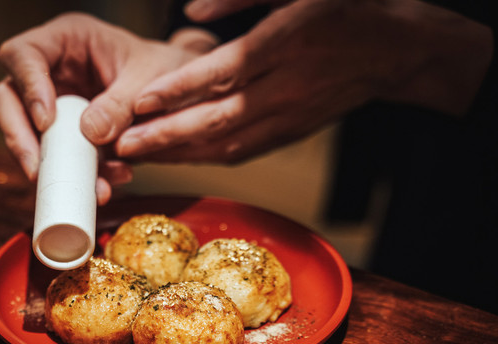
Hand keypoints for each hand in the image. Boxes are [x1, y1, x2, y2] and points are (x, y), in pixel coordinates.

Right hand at [0, 13, 204, 203]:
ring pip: (27, 137)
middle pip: (7, 100)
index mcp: (66, 40)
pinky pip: (58, 160)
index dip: (27, 87)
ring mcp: (54, 106)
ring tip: (92, 186)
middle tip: (37, 171)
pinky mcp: (66, 137)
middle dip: (19, 138)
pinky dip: (80, 177)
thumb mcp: (149, 78)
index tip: (45, 121)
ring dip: (53, 167)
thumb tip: (90, 132)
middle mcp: (50, 72)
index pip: (23, 54)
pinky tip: (108, 184)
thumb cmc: (163, 69)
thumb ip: (122, 102)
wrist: (179, 95)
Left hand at [115, 0, 491, 163]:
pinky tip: (179, 157)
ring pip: (227, 143)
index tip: (138, 102)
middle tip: (123, 145)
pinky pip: (243, 150)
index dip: (179, 90)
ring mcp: (290, 116)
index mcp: (287, 43)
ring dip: (181, 152)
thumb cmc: (345, 9)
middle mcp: (286, 87)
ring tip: (139, 156)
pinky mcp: (291, 133)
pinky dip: (207, 156)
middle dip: (166, 135)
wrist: (394, 50)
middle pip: (217, 118)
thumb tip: (190, 15)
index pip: (223, 72)